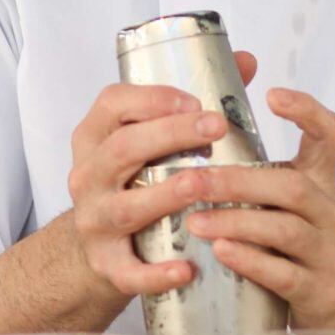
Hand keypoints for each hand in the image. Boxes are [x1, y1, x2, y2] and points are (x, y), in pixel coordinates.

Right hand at [63, 51, 260, 300]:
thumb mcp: (149, 139)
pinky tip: (187, 269)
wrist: (98, 247)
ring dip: (164, 195)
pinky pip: (128, 272)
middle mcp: (88, 176)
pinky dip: (155, 273)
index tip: (194, 99)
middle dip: (169, 134)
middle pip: (122, 149)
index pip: (111, 105)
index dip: (151, 99)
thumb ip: (195, 101)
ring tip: (201, 184)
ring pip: (125, 207)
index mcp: (96, 137)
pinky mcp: (106, 264)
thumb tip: (245, 61)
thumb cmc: (135, 181)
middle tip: (216, 127)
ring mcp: (94, 221)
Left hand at [183, 86, 334, 329]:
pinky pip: (286, 275)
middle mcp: (329, 214)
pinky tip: (221, 254)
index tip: (272, 93)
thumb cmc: (304, 253)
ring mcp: (328, 254)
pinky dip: (252, 262)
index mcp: (321, 185)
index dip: (307, 111)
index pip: (329, 135)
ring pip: (286, 230)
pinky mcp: (320, 292)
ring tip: (194, 222)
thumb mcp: (291, 207)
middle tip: (191, 180)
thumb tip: (202, 135)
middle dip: (237, 181)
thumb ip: (257, 178)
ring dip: (236, 223)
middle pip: (292, 185)